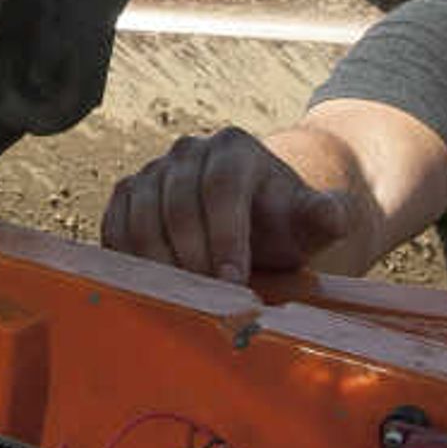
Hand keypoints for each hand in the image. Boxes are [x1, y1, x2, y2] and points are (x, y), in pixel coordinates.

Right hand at [100, 127, 359, 284]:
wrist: (252, 217)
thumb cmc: (282, 223)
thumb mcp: (310, 221)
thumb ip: (324, 216)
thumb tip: (331, 215)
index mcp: (235, 148)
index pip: (222, 188)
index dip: (225, 236)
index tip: (234, 281)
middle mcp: (189, 151)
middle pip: (177, 202)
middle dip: (191, 256)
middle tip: (207, 298)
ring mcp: (153, 170)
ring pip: (140, 213)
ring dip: (156, 262)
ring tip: (180, 298)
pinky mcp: (127, 193)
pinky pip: (115, 223)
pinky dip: (126, 256)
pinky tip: (148, 286)